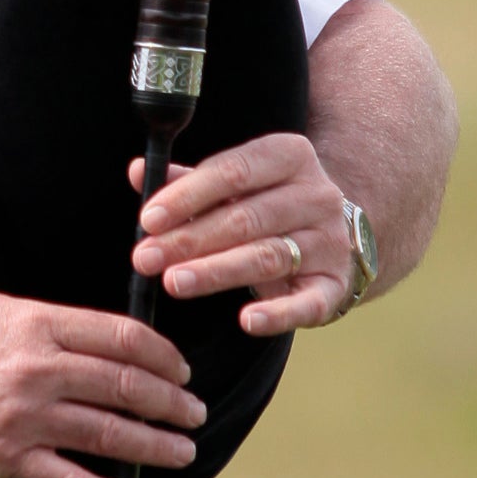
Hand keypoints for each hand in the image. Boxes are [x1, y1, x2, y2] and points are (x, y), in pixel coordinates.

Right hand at [0, 295, 202, 477]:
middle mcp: (36, 369)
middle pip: (125, 384)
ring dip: (155, 445)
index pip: (122, 338)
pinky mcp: (7, 459)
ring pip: (108, 433)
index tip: (180, 371)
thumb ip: (49, 325)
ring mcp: (23, 417)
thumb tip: (101, 339)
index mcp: (37, 325)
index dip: (163, 357)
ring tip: (181, 452)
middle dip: (170, 402)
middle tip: (192, 413)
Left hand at [132, 130, 360, 336]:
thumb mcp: (235, 184)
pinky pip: (308, 303)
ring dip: (216, 272)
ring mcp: (329, 242)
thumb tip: (138, 171)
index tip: (149, 220)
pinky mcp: (335, 285)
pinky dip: (278, 314)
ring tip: (174, 282)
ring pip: (267, 257)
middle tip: (146, 258)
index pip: (234, 171)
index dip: (188, 195)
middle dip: (190, 240)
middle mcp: (316, 195)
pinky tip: (247, 321)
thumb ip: (189, 181)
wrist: (338, 235)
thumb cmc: (269, 203)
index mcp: (290, 156)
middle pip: (246, 218)